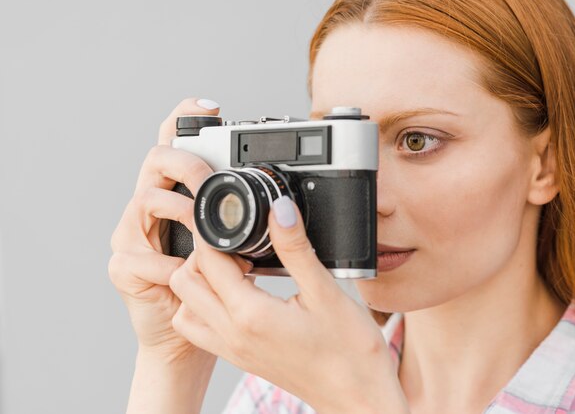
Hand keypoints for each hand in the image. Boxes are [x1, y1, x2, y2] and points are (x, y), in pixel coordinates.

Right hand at [108, 97, 250, 362]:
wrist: (191, 336)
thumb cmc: (217, 288)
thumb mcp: (238, 249)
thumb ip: (250, 225)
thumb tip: (285, 210)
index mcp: (178, 195)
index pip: (176, 146)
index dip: (186, 119)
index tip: (211, 106)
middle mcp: (151, 207)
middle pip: (155, 161)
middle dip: (184, 162)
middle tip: (208, 176)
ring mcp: (132, 234)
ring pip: (145, 200)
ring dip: (181, 210)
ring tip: (206, 229)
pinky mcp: (123, 265)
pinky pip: (142, 255)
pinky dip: (170, 262)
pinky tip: (188, 269)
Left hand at [168, 196, 408, 412]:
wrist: (358, 398)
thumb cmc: (350, 352)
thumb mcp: (325, 292)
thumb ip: (296, 248)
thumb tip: (279, 210)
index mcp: (250, 315)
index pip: (207, 262)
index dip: (215, 235)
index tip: (235, 223)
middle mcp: (232, 334)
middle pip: (184, 283)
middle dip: (202, 255)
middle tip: (238, 246)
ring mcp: (232, 350)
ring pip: (186, 308)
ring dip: (200, 283)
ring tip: (236, 270)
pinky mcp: (239, 358)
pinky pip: (201, 329)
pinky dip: (206, 306)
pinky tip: (240, 295)